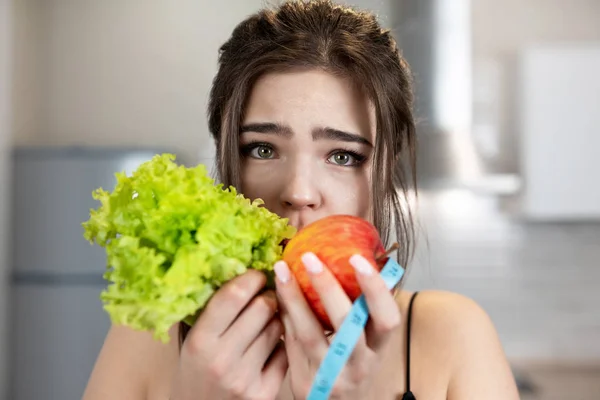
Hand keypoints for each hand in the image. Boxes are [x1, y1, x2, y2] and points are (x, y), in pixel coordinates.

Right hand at [171, 270, 287, 399]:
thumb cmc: (197, 369)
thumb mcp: (195, 338)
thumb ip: (215, 308)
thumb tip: (244, 264)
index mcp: (200, 341)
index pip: (233, 295)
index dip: (251, 278)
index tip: (256, 275)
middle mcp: (222, 360)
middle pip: (263, 307)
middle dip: (267, 296)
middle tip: (264, 298)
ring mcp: (245, 378)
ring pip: (278, 326)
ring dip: (277, 319)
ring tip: (264, 324)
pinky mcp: (265, 392)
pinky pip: (286, 351)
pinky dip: (282, 344)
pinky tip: (270, 347)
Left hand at [274, 253, 400, 398]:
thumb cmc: (352, 366)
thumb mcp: (366, 344)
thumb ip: (362, 312)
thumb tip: (350, 258)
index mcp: (380, 349)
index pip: (387, 318)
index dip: (375, 289)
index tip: (357, 259)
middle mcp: (360, 365)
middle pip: (347, 324)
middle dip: (328, 287)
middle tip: (310, 258)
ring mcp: (331, 377)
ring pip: (311, 333)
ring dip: (294, 297)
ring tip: (281, 270)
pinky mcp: (306, 383)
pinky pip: (292, 343)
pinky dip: (284, 315)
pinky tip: (276, 292)